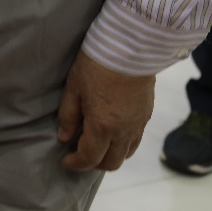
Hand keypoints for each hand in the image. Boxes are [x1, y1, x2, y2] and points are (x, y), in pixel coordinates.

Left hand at [58, 50, 155, 171]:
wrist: (131, 46)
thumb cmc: (96, 65)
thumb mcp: (74, 88)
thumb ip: (68, 116)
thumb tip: (64, 137)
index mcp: (103, 127)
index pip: (90, 158)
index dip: (75, 164)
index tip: (65, 161)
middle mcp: (124, 131)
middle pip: (112, 163)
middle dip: (93, 164)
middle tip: (79, 154)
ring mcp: (139, 124)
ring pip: (127, 153)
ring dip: (110, 155)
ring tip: (96, 144)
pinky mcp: (147, 114)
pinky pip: (136, 139)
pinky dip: (123, 144)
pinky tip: (112, 131)